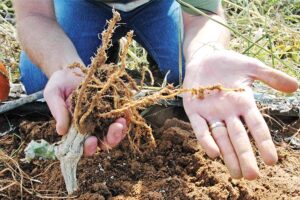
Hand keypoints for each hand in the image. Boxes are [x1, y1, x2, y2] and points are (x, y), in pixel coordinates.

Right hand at [44, 67, 126, 155]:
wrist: (70, 70)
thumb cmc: (59, 85)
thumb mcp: (54, 95)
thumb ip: (58, 112)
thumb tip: (61, 131)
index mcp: (76, 130)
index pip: (84, 146)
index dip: (89, 148)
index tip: (92, 140)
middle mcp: (92, 127)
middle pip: (104, 141)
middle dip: (111, 138)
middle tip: (116, 128)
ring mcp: (103, 118)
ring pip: (116, 131)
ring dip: (121, 129)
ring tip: (122, 119)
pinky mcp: (112, 107)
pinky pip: (122, 115)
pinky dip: (127, 115)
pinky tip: (128, 110)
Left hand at [183, 49, 297, 179]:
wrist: (204, 57)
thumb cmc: (229, 63)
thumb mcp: (252, 67)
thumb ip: (271, 77)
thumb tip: (296, 87)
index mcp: (243, 103)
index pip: (256, 126)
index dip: (264, 143)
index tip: (272, 161)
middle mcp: (228, 112)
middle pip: (238, 137)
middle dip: (245, 156)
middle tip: (252, 176)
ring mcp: (210, 113)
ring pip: (221, 137)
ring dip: (228, 155)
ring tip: (236, 173)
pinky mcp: (193, 110)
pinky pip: (200, 128)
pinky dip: (205, 140)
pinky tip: (213, 153)